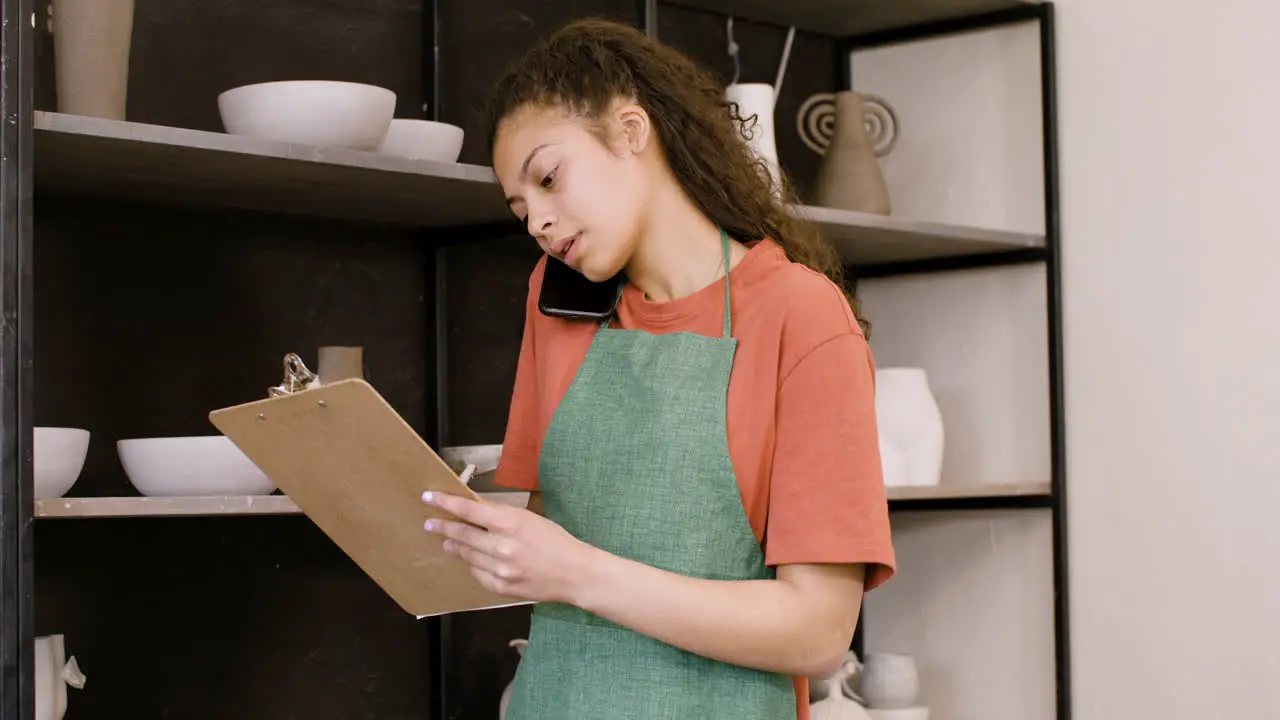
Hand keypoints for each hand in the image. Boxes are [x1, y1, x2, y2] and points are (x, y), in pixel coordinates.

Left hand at [422, 491, 595, 603]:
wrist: (574, 573)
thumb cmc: (555, 540)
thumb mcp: (529, 519)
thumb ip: (501, 516)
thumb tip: (474, 510)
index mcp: (510, 523)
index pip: (469, 510)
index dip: (446, 503)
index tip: (429, 497)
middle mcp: (501, 547)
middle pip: (462, 533)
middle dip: (443, 526)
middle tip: (430, 522)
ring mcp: (499, 570)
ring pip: (467, 554)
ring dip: (454, 545)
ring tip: (447, 540)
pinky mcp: (500, 587)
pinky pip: (476, 573)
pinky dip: (471, 563)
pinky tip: (469, 558)